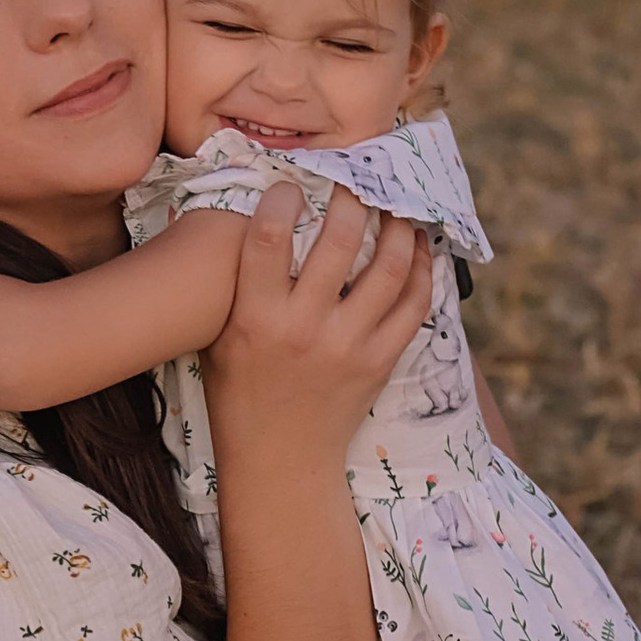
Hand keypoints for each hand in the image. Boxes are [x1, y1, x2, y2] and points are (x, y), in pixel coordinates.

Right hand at [200, 184, 429, 459]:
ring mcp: (348, 347)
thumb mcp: (219, 338)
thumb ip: (237, 285)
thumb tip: (250, 217)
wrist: (279, 461)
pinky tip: (420, 248)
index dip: (283, 200)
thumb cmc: (240, 392)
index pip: (268, 241)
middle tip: (356, 179)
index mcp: (255, 320)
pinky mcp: (380, 362)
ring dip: (397, 228)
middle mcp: (303, 330)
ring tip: (396, 206)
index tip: (292, 183)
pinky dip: (422, 271)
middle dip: (351, 200)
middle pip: (339, 243)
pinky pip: (413, 306)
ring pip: (387, 270)